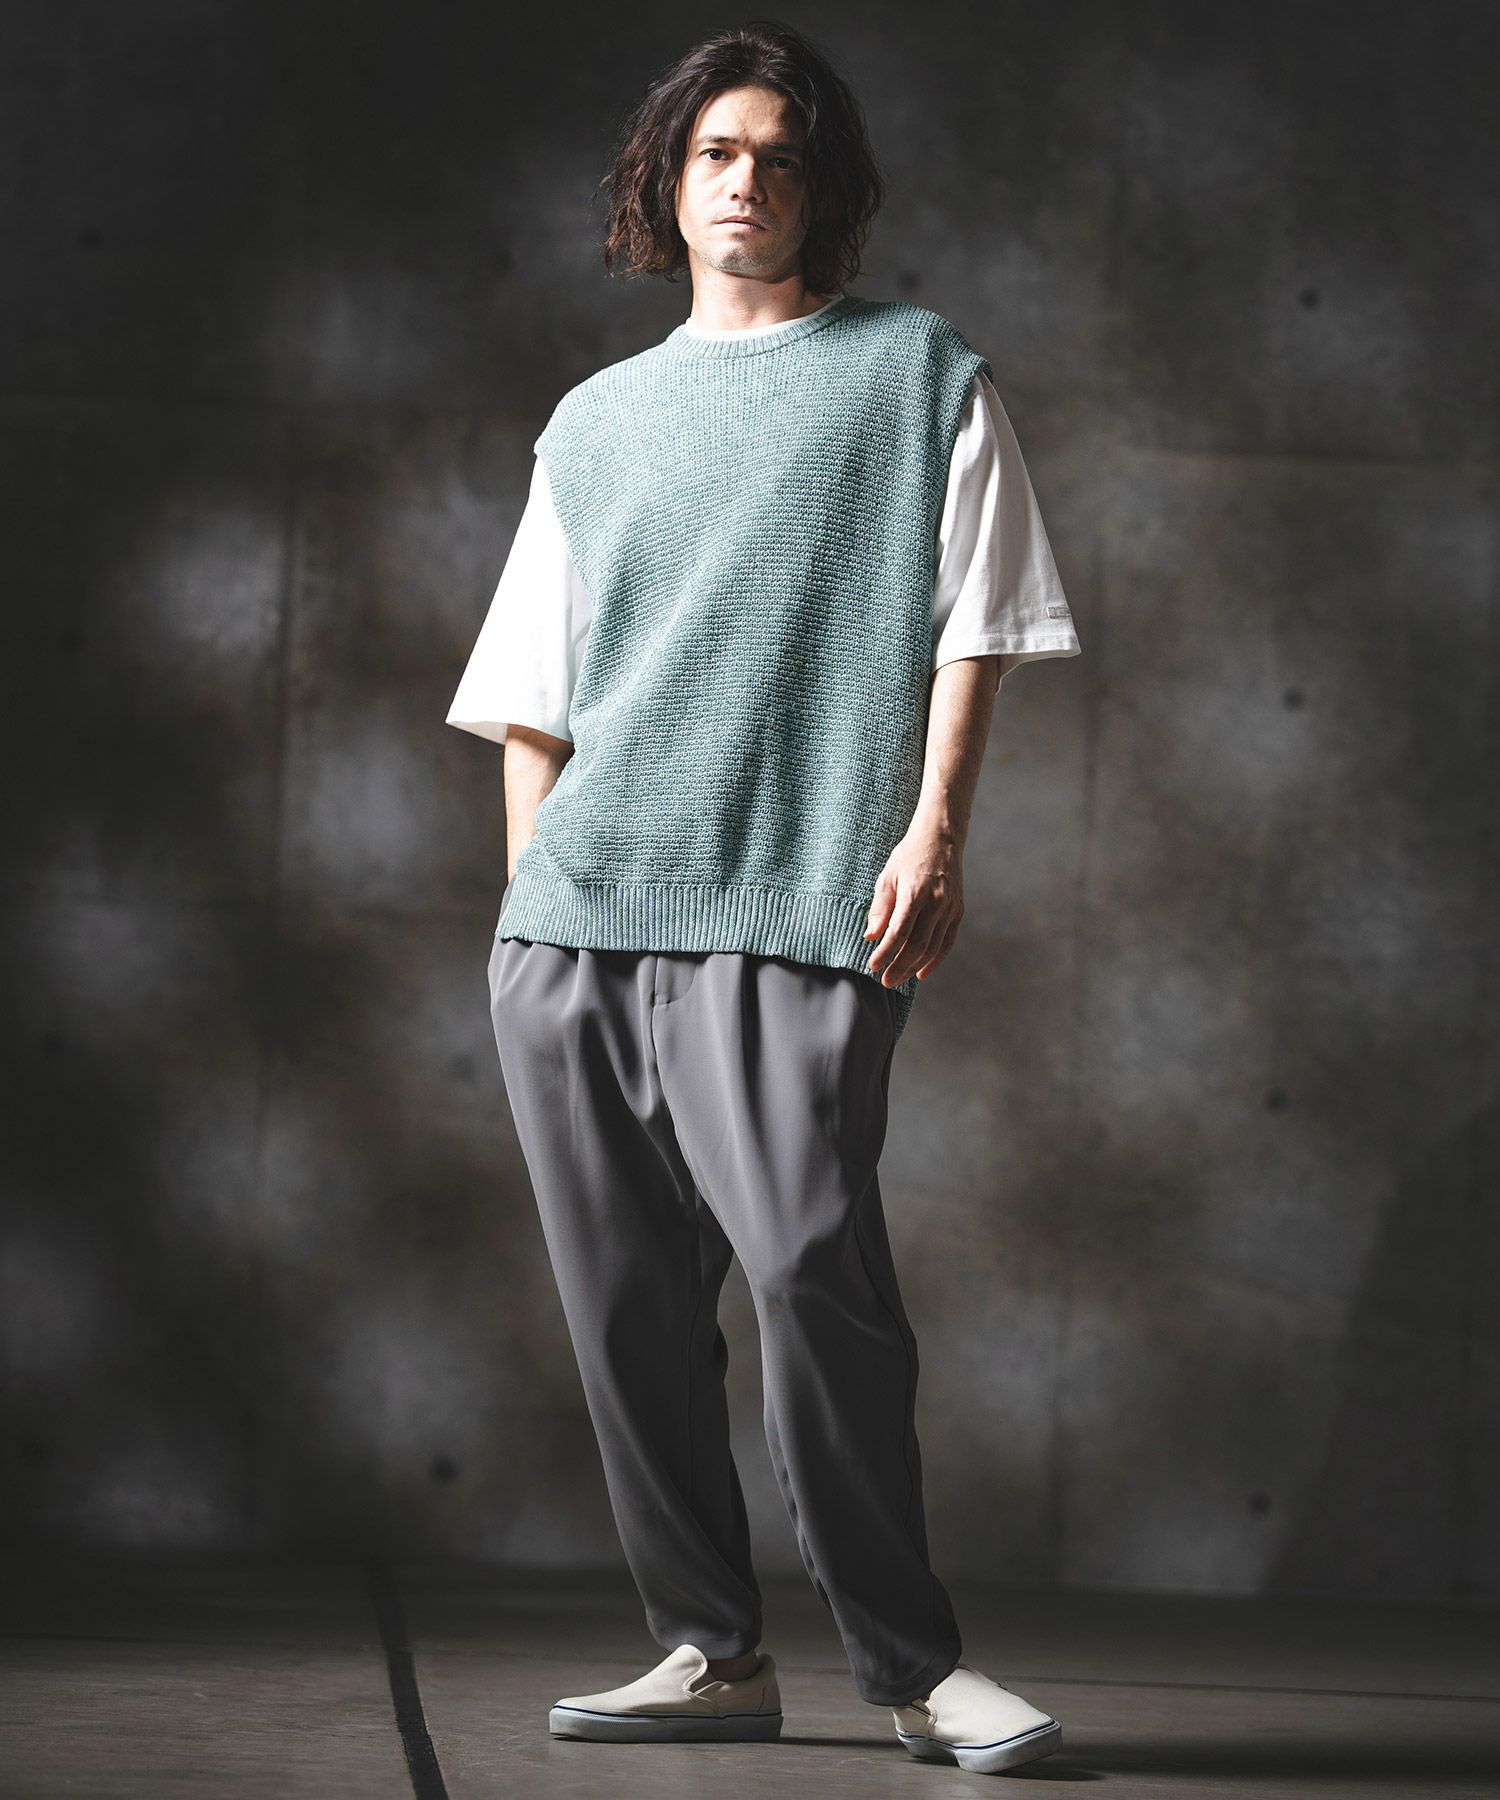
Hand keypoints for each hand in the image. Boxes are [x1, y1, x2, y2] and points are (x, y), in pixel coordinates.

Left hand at [863, 825, 963, 986]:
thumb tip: (871, 937)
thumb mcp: (887, 877)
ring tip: (898, 979)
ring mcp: (950, 908)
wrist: (941, 839)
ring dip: (914, 967)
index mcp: (915, 893)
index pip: (899, 932)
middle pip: (917, 945)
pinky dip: (935, 960)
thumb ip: (880, 908)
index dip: (885, 953)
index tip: (872, 966)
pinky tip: (921, 972)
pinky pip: (947, 942)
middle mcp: (937, 902)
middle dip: (899, 966)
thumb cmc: (909, 856)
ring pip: (933, 947)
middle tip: (885, 981)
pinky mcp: (958, 911)